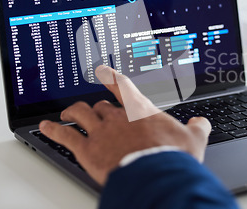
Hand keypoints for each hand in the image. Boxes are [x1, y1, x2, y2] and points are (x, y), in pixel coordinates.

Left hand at [39, 65, 210, 185]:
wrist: (157, 174)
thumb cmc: (173, 156)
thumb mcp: (194, 139)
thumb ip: (198, 128)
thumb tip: (202, 122)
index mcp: (141, 110)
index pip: (123, 86)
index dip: (112, 77)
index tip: (104, 71)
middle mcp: (118, 116)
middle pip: (100, 105)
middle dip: (97, 107)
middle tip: (94, 111)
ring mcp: (101, 131)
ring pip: (80, 113)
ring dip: (72, 112)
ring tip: (66, 114)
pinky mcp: (87, 149)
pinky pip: (65, 135)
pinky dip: (53, 130)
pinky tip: (44, 127)